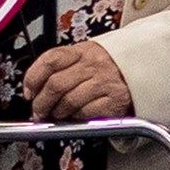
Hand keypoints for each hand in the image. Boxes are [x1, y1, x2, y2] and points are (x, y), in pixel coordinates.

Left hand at [17, 40, 137, 122]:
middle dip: (41, 103)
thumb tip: (34, 88)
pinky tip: (77, 116)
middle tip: (39, 111)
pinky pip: (86, 113)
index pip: (51, 60)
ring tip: (57, 115)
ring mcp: (105, 82)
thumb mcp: (85, 58)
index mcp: (82, 51)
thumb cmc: (108, 68)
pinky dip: (77, 118)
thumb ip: (61, 68)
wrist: (141, 71)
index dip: (33, 78)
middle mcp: (93, 64)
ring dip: (58, 113)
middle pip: (56, 84)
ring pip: (69, 101)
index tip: (29, 91)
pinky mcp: (115, 100)